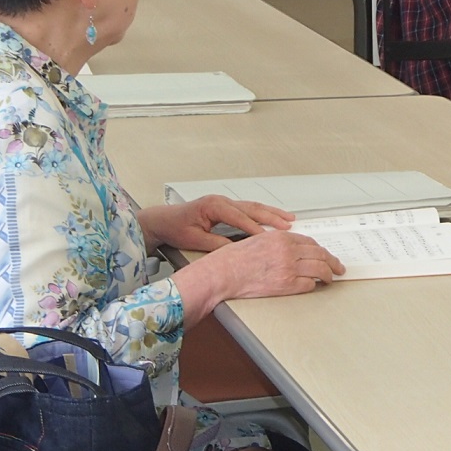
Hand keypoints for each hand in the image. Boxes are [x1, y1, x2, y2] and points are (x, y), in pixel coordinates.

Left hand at [138, 195, 295, 252]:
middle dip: (272, 216)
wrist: (163, 220)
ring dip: (271, 213)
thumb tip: (236, 249)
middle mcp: (221, 201)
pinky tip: (272, 217)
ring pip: (253, 206)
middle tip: (288, 224)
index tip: (270, 237)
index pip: (240, 218)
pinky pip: (248, 209)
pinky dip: (262, 213)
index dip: (256, 228)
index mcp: (214, 206)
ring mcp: (224, 202)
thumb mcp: (194, 240)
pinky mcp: (225, 207)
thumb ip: (216, 244)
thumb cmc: (175, 228)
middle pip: (252, 208)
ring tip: (288, 218)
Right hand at [171, 228, 344, 321]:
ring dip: (329, 274)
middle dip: (332, 261)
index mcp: (281, 237)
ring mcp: (289, 267)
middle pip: (320, 254)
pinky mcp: (286, 284)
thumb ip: (276, 243)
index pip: (310, 242)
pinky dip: (314, 285)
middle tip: (338, 266)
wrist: (222, 273)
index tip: (325, 254)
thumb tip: (291, 249)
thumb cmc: (233, 259)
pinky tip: (316, 286)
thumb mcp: (258, 240)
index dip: (321, 249)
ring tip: (332, 277)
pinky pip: (309, 284)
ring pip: (320, 269)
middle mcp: (288, 250)